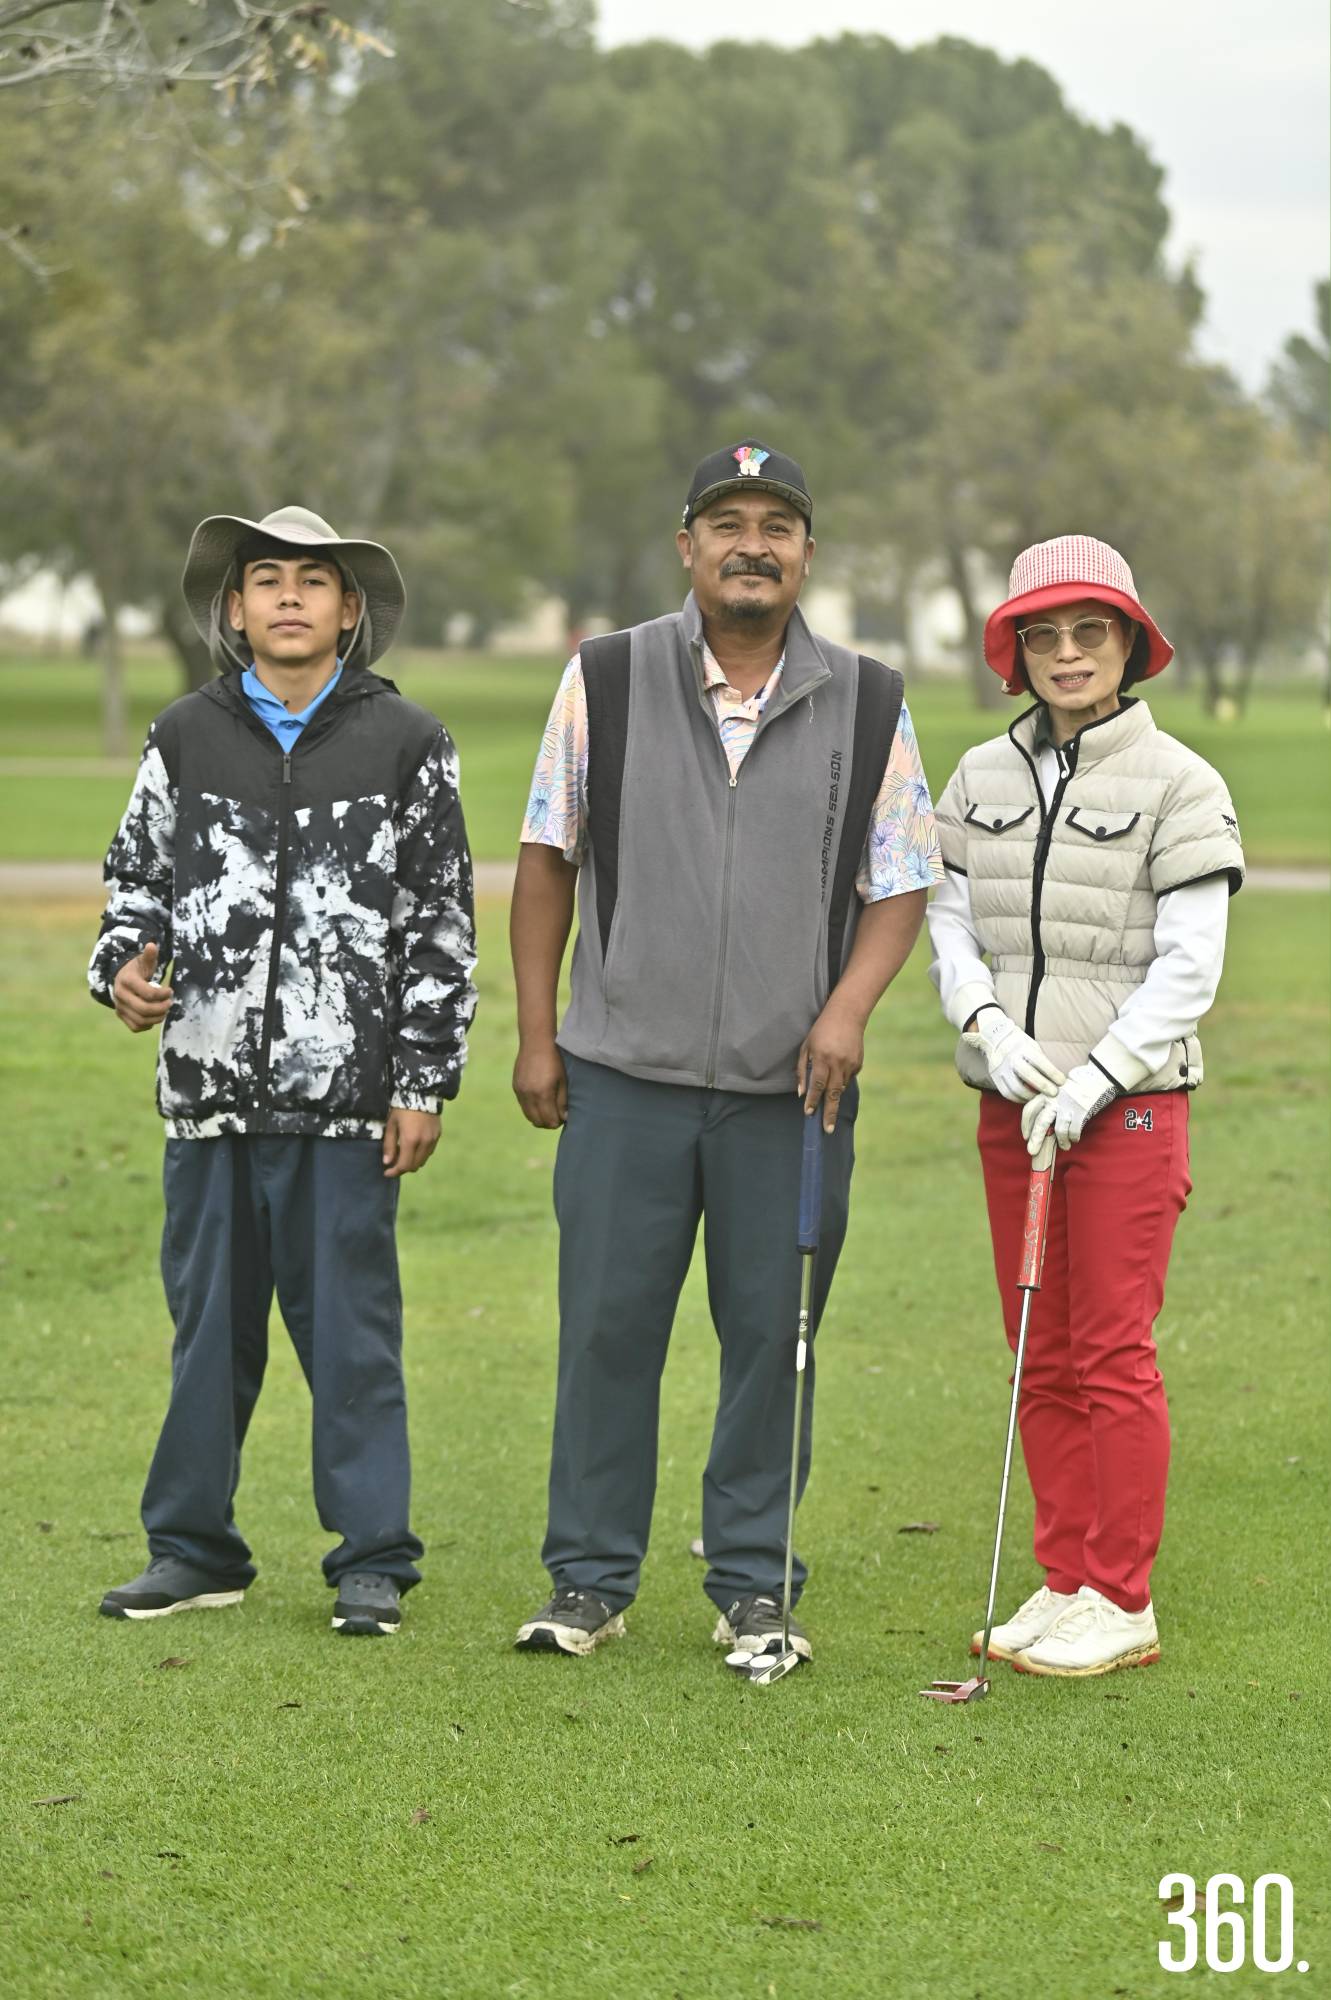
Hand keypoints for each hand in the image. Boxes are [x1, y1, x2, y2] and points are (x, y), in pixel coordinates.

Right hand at [112, 940, 172, 1032]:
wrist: (122, 979)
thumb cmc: (137, 969)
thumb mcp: (143, 961)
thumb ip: (149, 955)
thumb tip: (152, 945)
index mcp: (126, 980)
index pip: (147, 993)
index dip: (163, 994)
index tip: (170, 990)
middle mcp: (120, 995)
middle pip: (143, 1009)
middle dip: (161, 1008)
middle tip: (170, 1003)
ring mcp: (120, 1007)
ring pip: (140, 1020)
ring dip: (157, 1018)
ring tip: (165, 1010)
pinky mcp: (122, 1016)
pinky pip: (136, 1027)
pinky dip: (148, 1025)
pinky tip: (155, 1016)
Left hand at [382, 1107, 439, 1177]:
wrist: (421, 1093)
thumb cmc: (402, 1108)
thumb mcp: (391, 1125)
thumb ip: (389, 1145)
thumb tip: (387, 1162)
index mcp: (411, 1140)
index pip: (404, 1165)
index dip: (395, 1172)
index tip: (386, 1172)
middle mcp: (424, 1142)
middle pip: (414, 1166)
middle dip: (403, 1168)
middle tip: (393, 1164)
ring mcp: (433, 1139)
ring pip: (423, 1160)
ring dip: (412, 1162)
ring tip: (403, 1155)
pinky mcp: (438, 1135)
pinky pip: (429, 1152)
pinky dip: (420, 1154)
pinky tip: (413, 1147)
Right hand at [513, 1039, 567, 1128]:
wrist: (536, 1042)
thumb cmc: (554, 1060)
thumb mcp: (563, 1081)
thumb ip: (562, 1102)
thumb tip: (564, 1118)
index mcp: (543, 1094)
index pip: (550, 1121)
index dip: (558, 1122)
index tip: (563, 1117)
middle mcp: (529, 1095)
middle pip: (538, 1122)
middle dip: (548, 1123)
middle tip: (557, 1116)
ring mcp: (520, 1092)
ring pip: (528, 1116)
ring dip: (538, 1117)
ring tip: (548, 1110)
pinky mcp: (515, 1087)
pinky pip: (523, 1106)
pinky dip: (531, 1108)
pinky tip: (539, 1101)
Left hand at [797, 1001, 862, 1132]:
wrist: (847, 1015)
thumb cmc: (821, 1031)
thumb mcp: (806, 1047)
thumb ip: (802, 1070)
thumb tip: (801, 1094)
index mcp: (822, 1058)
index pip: (816, 1085)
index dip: (812, 1100)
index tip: (809, 1113)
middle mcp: (837, 1063)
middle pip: (833, 1093)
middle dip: (829, 1113)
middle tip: (827, 1130)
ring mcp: (850, 1064)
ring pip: (840, 1087)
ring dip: (832, 1094)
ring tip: (828, 1091)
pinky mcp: (858, 1064)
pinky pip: (847, 1078)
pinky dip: (840, 1079)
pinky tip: (837, 1067)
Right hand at [963, 1007, 1064, 1102]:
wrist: (994, 1038)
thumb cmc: (1019, 1043)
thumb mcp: (1032, 1045)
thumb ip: (1041, 1060)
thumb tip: (1056, 1078)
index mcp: (1022, 1047)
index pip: (1040, 1061)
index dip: (1053, 1073)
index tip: (1062, 1082)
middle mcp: (1010, 1057)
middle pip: (1028, 1075)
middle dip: (1044, 1086)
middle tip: (1054, 1093)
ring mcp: (1001, 1068)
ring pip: (1017, 1088)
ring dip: (1031, 1096)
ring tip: (1040, 1097)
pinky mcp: (995, 1077)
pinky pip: (1008, 1093)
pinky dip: (1019, 1098)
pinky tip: (1027, 1098)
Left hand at [1021, 1064, 1115, 1154]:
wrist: (1098, 1075)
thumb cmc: (1077, 1084)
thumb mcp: (1057, 1088)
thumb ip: (1049, 1102)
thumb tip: (1041, 1123)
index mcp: (1046, 1092)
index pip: (1029, 1110)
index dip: (1025, 1125)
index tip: (1025, 1136)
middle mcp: (1054, 1099)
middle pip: (1041, 1123)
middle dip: (1036, 1139)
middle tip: (1032, 1151)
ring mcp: (1068, 1105)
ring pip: (1058, 1130)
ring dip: (1061, 1141)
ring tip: (1064, 1146)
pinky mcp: (1081, 1111)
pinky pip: (1074, 1131)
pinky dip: (1073, 1138)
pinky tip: (1074, 1139)